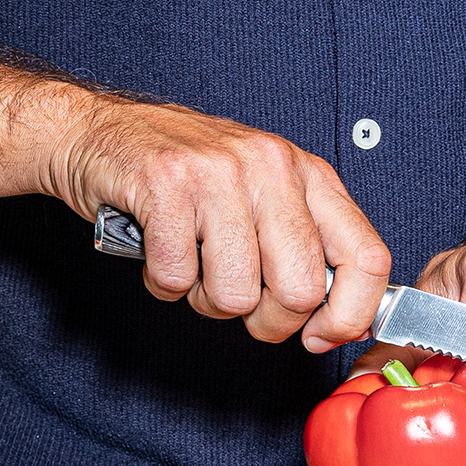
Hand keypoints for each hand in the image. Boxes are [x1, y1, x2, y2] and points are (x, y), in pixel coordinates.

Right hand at [42, 96, 392, 352]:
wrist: (99, 129)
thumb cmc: (185, 172)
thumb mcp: (264, 194)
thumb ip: (305, 246)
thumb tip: (345, 320)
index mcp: (307, 172)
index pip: (366, 256)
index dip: (349, 315)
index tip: (320, 336)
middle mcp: (271, 166)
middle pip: (301, 291)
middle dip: (266, 320)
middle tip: (238, 298)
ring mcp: (219, 172)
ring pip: (236, 294)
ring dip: (206, 299)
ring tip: (193, 262)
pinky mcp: (166, 184)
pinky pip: (176, 278)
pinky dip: (163, 281)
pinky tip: (158, 248)